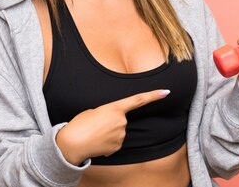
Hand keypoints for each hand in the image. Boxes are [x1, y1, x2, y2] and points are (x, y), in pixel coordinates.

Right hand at [55, 89, 169, 164]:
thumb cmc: (80, 124)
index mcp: (115, 107)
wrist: (72, 143)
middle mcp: (121, 121)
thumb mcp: (93, 112)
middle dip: (110, 121)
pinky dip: (106, 142)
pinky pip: (114, 142)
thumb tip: (113, 124)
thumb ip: (107, 114)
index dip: (153, 95)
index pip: (138, 100)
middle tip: (95, 124)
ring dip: (108, 132)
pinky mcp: (117, 147)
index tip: (166, 92)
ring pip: (118, 132)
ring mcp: (121, 135)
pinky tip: (96, 142)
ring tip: (93, 133)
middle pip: (121, 119)